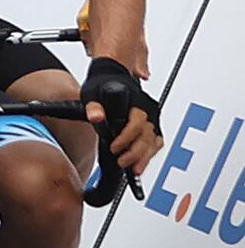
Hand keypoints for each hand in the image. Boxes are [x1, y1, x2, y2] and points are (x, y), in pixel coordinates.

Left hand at [77, 59, 163, 179]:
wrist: (110, 77)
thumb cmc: (102, 85)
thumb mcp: (92, 94)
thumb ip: (94, 107)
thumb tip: (95, 117)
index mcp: (136, 102)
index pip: (136, 124)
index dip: (125, 138)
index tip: (114, 148)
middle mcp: (148, 110)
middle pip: (147, 135)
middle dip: (136, 152)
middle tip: (122, 162)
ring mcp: (152, 118)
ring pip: (154, 141)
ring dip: (145, 157)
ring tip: (134, 169)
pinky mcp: (153, 125)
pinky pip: (156, 142)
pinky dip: (149, 154)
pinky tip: (140, 164)